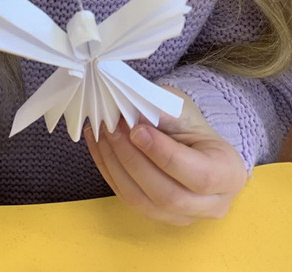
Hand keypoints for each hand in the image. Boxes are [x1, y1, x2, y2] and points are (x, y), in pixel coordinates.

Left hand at [84, 87, 247, 225]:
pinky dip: (109, 172)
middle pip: (168, 195)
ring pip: (143, 202)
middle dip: (133, 160)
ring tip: (101, 134)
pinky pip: (129, 200)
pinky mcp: (159, 217)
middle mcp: (212, 204)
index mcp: (228, 173)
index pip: (199, 175)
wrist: (192, 143)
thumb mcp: (184, 109)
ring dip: (116, 166)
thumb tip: (134, 115)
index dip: (164, 154)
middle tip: (112, 128)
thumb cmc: (191, 125)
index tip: (136, 129)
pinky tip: (98, 146)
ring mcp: (184, 217)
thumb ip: (164, 112)